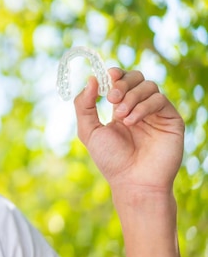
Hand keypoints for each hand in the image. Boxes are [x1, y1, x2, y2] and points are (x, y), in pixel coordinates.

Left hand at [73, 68, 184, 194]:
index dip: (115, 74)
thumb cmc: (110, 160)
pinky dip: (143, 106)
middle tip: (111, 98)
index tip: (107, 76)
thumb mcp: (88, 131)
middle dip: (122, 83)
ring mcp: (156, 113)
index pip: (121, 80)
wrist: (133, 182)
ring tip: (120, 115)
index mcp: (120, 108)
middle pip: (136, 77)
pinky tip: (131, 121)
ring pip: (149, 86)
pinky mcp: (171, 119)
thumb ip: (84, 105)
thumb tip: (91, 78)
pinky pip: (160, 100)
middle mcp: (139, 107)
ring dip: (131, 96)